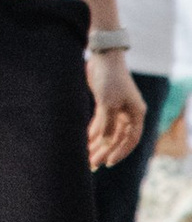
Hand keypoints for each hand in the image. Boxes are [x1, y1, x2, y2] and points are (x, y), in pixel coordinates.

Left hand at [88, 53, 146, 171]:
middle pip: (117, 138)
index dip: (120, 152)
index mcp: (136, 114)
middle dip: (105, 151)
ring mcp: (116, 110)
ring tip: (87, 158)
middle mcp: (128, 114)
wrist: (103, 56)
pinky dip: (93, 134)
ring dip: (98, 145)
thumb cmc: (110, 78)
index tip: (108, 163)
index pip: (130, 139)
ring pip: (107, 133)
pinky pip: (100, 124)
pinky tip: (85, 143)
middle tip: (93, 164)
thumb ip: (107, 124)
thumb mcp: (108, 103)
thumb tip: (105, 143)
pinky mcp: (105, 105)